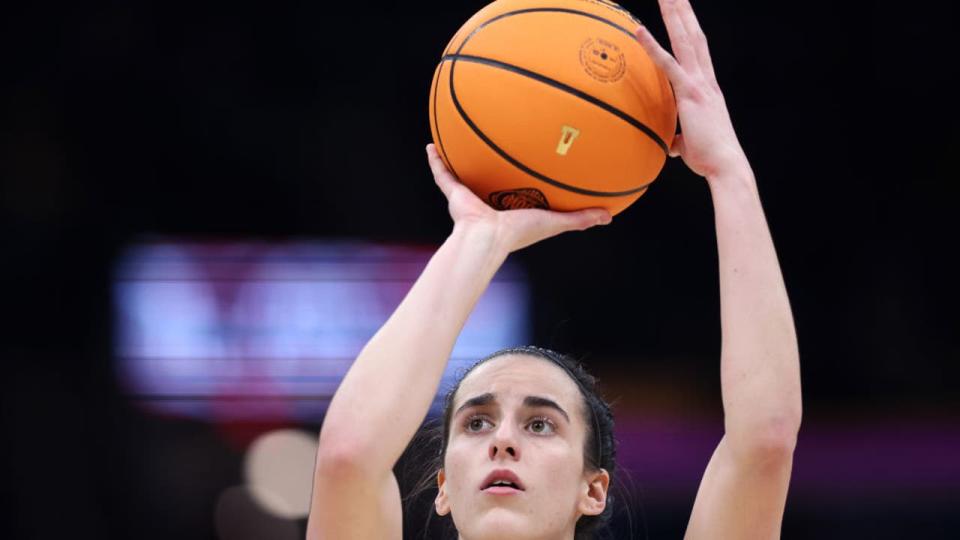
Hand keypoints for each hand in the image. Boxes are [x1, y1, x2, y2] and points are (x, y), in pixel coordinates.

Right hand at [426, 144, 610, 252]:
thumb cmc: (520, 233)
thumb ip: (580, 219)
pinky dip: (436, 161)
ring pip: (463, 173)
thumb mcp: (555, 222)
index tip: (527, 162)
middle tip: (494, 143)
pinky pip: (443, 174)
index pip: (517, 191)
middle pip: (489, 178)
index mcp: (511, 208)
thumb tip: (610, 216)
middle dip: (490, 164)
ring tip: (457, 137)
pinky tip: (432, 144)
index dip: (522, 178)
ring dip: (459, 158)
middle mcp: (489, 201)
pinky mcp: (454, 195)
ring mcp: (469, 197)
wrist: (487, 238)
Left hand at [635, 0, 749, 179]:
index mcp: (706, 87)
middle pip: (692, 35)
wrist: (724, 165)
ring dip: (674, 15)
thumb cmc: (709, 158)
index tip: (682, 8)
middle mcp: (705, 79)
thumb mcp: (690, 144)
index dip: (689, 26)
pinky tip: (639, 30)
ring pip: (684, 40)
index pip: (697, 48)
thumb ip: (679, 138)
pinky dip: (652, 46)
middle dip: (682, 10)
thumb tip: (671, 144)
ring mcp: (699, 84)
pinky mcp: (689, 94)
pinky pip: (667, 64)